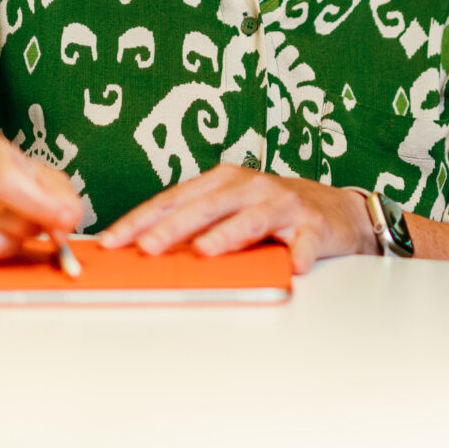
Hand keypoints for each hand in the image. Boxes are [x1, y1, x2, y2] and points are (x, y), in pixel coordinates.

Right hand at [0, 133, 82, 266]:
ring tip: (8, 228)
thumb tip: (68, 222)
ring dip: (13, 244)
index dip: (42, 206)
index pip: (7, 183)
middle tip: (33, 218)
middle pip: (9, 220)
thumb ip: (59, 192)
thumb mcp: (31, 171)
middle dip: (34, 226)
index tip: (66, 221)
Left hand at [98, 166, 372, 271]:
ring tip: (206, 250)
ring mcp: (283, 203)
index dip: (141, 220)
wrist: (336, 210)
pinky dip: (299, 252)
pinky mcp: (314, 224)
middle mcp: (251, 186)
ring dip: (228, 234)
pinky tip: (293, 265)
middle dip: (174, 226)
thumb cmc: (272, 212)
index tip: (112, 241)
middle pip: (207, 206)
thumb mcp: (229, 211)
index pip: (173, 199)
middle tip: (148, 247)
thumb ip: (192, 225)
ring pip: (251, 218)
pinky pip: (305, 241)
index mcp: (223, 181)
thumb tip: (142, 250)